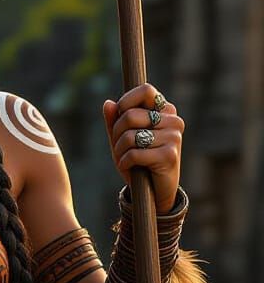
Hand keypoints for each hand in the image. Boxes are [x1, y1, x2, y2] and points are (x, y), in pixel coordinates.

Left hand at [102, 83, 183, 213]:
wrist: (155, 192)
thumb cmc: (139, 161)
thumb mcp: (122, 139)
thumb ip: (114, 120)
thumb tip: (108, 103)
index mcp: (165, 110)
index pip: (146, 90)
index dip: (126, 101)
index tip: (120, 115)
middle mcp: (173, 120)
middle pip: (130, 115)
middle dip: (116, 132)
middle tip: (119, 146)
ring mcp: (174, 137)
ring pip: (130, 135)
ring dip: (119, 150)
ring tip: (123, 157)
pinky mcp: (170, 155)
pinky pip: (134, 153)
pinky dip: (124, 162)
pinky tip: (129, 167)